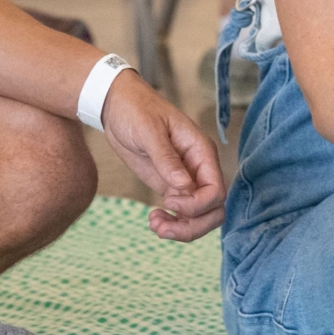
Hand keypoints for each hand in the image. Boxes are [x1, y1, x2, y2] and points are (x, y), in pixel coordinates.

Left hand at [98, 72, 227, 239]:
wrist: (117, 105)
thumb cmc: (135, 109)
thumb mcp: (148, 130)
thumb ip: (166, 158)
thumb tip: (184, 185)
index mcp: (201, 151)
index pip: (216, 191)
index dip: (196, 205)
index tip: (168, 200)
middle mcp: (199, 168)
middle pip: (213, 210)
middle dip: (192, 226)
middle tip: (162, 228)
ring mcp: (186, 179)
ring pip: (200, 216)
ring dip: (182, 229)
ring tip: (155, 226)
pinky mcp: (170, 186)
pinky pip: (183, 213)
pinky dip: (173, 223)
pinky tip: (154, 220)